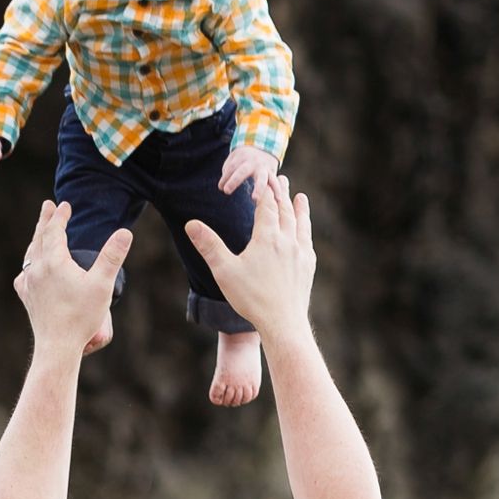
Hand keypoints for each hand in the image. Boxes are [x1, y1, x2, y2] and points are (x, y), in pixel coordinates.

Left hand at [11, 200, 132, 361]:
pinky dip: (29, 265)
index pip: (55, 230)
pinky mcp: (27, 297)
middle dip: (45, 220)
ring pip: (30, 254)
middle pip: (39, 237)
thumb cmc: (81, 317)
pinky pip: (25, 274)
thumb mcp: (102, 285)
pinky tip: (31, 269)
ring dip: (36, 240)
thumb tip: (125, 232)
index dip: (60, 216)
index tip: (65, 205)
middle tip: (48, 206)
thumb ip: (112, 256)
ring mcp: (29, 283)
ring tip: (40, 233)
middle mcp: (37, 269)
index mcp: (54, 261)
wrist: (57, 346)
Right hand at [186, 172, 313, 345]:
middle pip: (285, 210)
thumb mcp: (224, 271)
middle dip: (281, 193)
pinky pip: (307, 242)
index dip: (264, 190)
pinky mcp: (308, 267)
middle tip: (280, 178)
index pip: (266, 205)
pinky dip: (305, 231)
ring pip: (300, 224)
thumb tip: (191, 224)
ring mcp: (300, 254)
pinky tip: (304, 234)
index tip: (264, 175)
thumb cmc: (252, 298)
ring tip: (301, 197)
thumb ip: (209, 245)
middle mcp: (287, 241)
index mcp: (267, 237)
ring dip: (299, 208)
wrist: (283, 323)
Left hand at [218, 141, 279, 197]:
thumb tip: (223, 183)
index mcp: (241, 158)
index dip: (225, 177)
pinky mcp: (272, 173)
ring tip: (255, 198)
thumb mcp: (236, 156)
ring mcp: (263, 168)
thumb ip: (228, 168)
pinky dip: (278, 191)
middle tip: (226, 191)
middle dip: (234, 181)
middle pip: (242, 171)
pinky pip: (275, 182)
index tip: (221, 187)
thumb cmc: (246, 155)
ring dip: (258, 188)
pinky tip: (278, 200)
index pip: (231, 168)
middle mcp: (252, 163)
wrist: (266, 142)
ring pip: (261, 178)